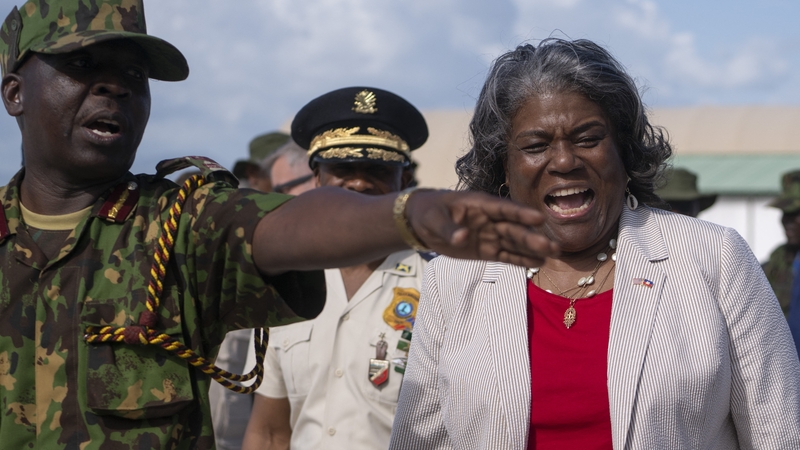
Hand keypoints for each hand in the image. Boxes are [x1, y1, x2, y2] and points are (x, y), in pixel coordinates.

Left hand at [405, 190, 558, 266]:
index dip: (521, 213)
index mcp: (480, 204)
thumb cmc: (429, 213)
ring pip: (514, 242)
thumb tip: (462, 237)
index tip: (539, 218)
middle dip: (532, 237)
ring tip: (554, 254)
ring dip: (533, 248)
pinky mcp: (487, 250)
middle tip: (552, 246)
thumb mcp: (433, 219)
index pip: (503, 208)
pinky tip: (538, 262)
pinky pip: (506, 255)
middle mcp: (490, 219)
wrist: (422, 224)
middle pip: (514, 228)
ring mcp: (490, 235)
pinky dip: (521, 259)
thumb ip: (448, 228)